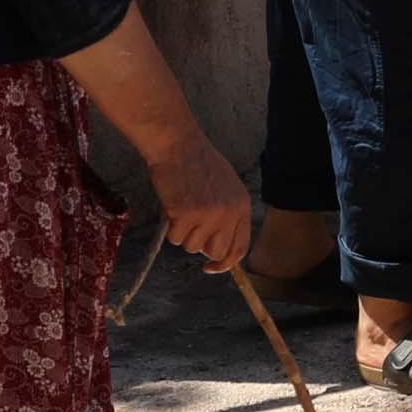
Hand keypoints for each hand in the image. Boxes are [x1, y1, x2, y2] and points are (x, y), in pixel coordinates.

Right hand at [145, 132, 251, 273]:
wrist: (178, 145)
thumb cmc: (197, 163)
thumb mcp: (225, 188)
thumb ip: (226, 214)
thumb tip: (217, 246)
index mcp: (242, 206)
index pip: (240, 247)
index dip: (225, 262)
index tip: (211, 267)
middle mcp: (229, 213)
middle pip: (215, 252)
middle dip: (199, 244)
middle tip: (188, 225)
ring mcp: (209, 215)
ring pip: (191, 246)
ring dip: (181, 231)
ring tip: (181, 205)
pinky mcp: (187, 215)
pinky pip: (174, 237)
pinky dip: (169, 225)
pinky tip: (172, 204)